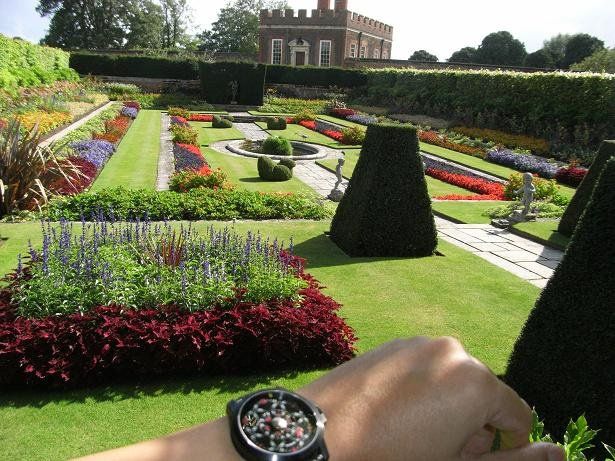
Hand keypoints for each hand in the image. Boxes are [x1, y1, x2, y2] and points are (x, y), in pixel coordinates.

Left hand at [300, 337, 564, 460]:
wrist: (316, 436)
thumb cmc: (389, 459)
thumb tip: (554, 452)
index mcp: (476, 381)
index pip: (517, 414)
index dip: (505, 445)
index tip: (470, 458)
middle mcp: (452, 351)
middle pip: (483, 394)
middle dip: (471, 426)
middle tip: (434, 451)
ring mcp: (418, 342)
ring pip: (452, 380)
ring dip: (445, 408)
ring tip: (410, 435)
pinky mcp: (392, 343)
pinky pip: (423, 369)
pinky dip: (420, 391)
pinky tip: (392, 415)